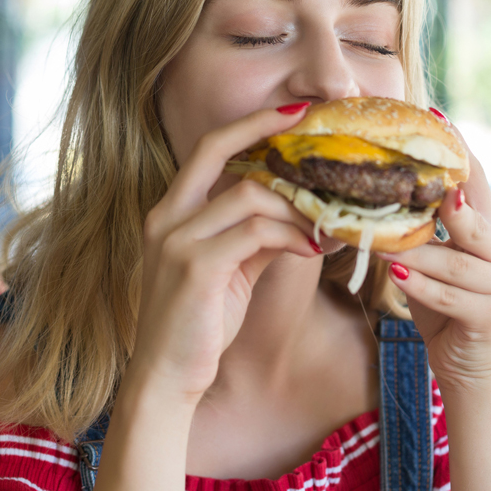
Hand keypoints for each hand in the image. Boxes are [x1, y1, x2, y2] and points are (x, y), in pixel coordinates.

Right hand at [130, 105, 320, 404]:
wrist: (164, 378)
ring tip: (326, 225)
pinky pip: (256, 233)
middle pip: (216, 148)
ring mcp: (176, 239)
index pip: (207, 148)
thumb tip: (302, 216)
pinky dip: (291, 236)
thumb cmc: (196, 325)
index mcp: (170, 212)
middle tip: (313, 129)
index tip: (292, 111)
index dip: (249, 124)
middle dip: (265, 130)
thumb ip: (255, 236)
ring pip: (249, 195)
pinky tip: (312, 250)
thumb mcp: (228, 270)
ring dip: (296, 207)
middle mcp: (166, 216)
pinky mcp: (195, 266)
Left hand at [377, 144, 490, 389]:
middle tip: (409, 183)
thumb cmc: (442, 306)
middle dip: (441, 201)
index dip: (459, 151)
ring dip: (417, 253)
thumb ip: (420, 228)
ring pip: (457, 262)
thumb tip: (379, 187)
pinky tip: (398, 277)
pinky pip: (453, 297)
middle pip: (473, 218)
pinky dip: (423, 287)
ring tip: (382, 244)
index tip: (437, 117)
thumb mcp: (430, 260)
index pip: (476, 182)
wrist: (465, 369)